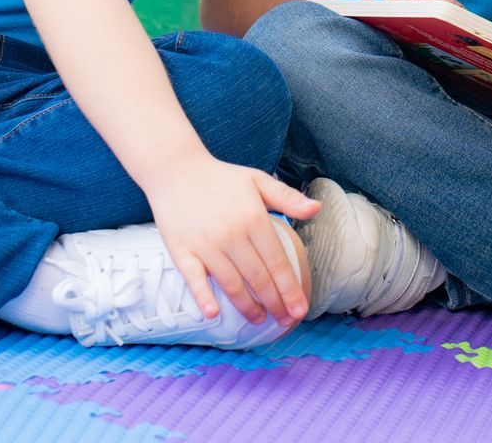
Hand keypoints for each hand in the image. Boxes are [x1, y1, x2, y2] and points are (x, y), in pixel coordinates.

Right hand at [142, 153, 320, 329]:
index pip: (277, 262)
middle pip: (258, 278)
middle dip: (275, 304)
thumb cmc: (221, 178)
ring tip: (259, 319)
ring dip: (247, 307)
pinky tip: (214, 314)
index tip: (300, 309)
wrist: (175, 170)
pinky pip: (194, 280)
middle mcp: (231, 235)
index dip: (290, 289)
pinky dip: (204, 297)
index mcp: (253, 218)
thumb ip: (287, 197)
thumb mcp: (258, 180)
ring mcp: (206, 245)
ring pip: (231, 284)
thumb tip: (316, 209)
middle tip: (286, 321)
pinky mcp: (182, 252)